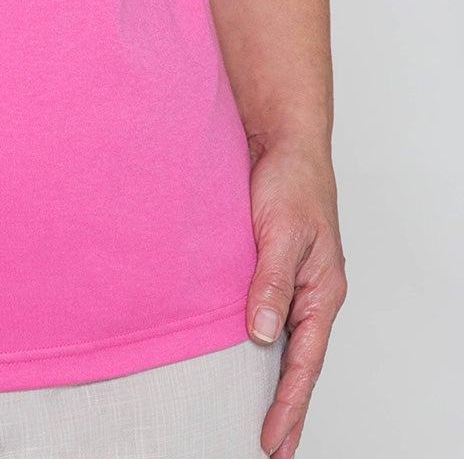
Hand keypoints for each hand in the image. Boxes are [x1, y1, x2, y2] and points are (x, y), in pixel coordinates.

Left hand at [246, 136, 347, 456]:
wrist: (279, 138)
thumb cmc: (291, 179)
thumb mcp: (282, 232)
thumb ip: (271, 282)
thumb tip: (262, 334)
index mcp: (323, 291)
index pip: (306, 362)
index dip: (288, 404)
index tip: (273, 441)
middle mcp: (310, 292)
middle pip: (299, 361)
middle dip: (287, 407)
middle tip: (272, 448)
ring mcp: (291, 280)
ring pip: (282, 340)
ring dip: (272, 377)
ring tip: (259, 416)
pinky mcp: (269, 266)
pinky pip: (266, 312)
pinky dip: (257, 340)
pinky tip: (242, 355)